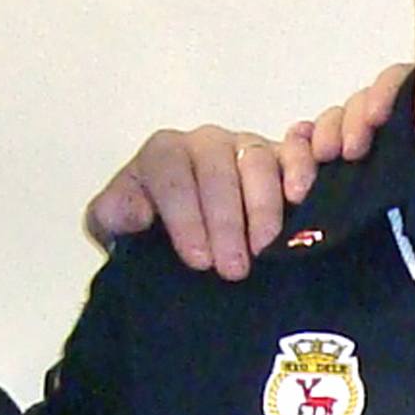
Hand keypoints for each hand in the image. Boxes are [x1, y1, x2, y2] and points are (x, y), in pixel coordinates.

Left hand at [79, 65, 412, 276]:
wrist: (183, 244)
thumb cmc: (152, 236)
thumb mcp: (116, 230)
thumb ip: (113, 216)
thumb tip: (135, 211)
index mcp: (162, 155)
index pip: (170, 172)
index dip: (184, 216)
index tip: (198, 260)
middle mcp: (205, 145)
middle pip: (216, 167)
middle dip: (225, 220)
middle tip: (233, 269)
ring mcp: (245, 148)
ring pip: (255, 160)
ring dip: (262, 207)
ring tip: (265, 251)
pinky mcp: (283, 159)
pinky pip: (296, 151)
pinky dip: (301, 169)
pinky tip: (299, 199)